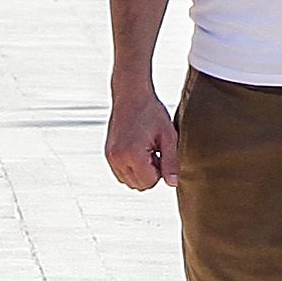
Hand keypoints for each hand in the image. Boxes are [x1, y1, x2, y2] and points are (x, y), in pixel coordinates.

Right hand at [104, 74, 177, 190]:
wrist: (131, 95)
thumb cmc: (151, 111)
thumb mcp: (168, 136)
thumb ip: (171, 162)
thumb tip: (173, 183)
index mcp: (132, 154)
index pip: (149, 182)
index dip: (160, 172)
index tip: (161, 153)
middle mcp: (117, 158)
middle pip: (138, 185)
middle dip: (150, 173)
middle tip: (155, 151)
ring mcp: (110, 156)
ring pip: (129, 181)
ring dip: (140, 172)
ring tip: (147, 150)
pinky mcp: (108, 154)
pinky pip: (121, 173)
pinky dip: (131, 167)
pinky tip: (138, 150)